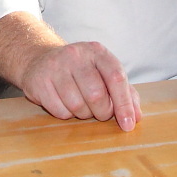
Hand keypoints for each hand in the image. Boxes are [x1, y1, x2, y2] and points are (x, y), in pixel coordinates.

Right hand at [18, 42, 141, 131]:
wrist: (40, 60)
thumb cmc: (80, 71)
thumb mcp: (104, 74)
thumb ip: (125, 93)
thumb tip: (136, 117)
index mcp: (97, 51)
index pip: (116, 77)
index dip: (124, 104)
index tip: (128, 124)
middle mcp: (76, 55)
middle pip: (96, 95)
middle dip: (102, 111)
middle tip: (99, 111)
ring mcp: (55, 66)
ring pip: (77, 106)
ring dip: (83, 114)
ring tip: (80, 103)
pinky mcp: (39, 81)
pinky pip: (60, 111)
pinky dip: (66, 114)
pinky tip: (64, 102)